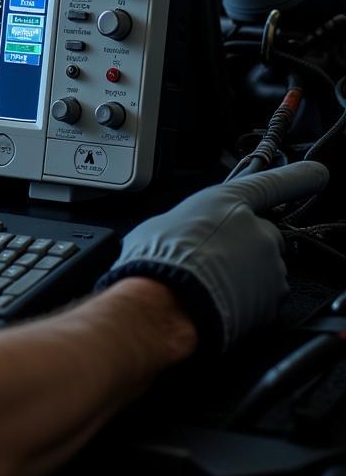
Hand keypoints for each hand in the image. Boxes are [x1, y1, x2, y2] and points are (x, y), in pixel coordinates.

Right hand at [98, 160, 328, 349]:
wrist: (166, 302)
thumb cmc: (158, 259)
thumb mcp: (162, 224)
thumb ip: (187, 223)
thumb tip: (181, 233)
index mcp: (227, 202)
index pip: (271, 183)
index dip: (297, 176)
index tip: (318, 172)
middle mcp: (256, 229)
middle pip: (262, 234)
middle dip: (244, 246)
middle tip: (214, 260)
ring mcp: (269, 264)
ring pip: (262, 267)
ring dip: (244, 274)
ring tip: (211, 284)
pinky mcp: (274, 298)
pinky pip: (264, 295)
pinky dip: (248, 300)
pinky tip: (221, 301)